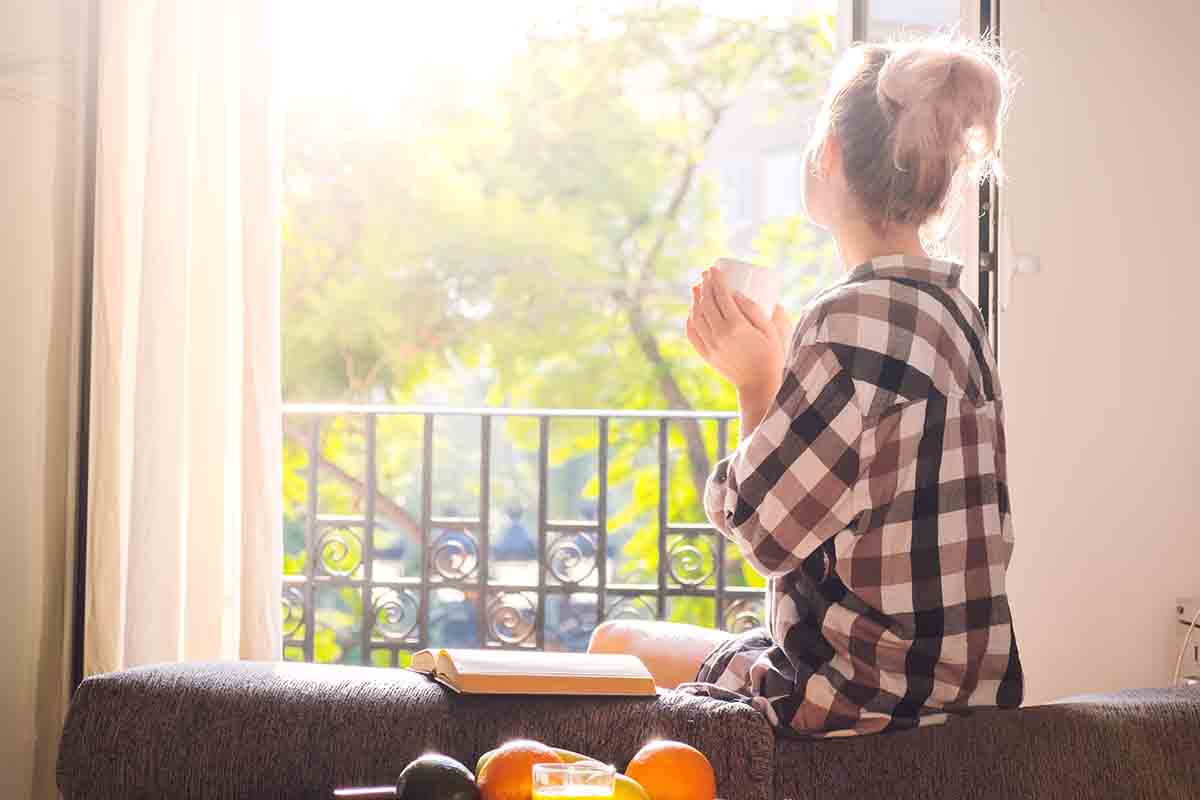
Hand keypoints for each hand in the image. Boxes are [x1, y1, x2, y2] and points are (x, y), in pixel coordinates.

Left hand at [686, 266, 792, 394]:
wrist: (759, 384)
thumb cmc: (770, 355)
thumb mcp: (770, 330)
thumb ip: (755, 310)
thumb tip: (736, 293)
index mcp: (737, 327)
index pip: (721, 296)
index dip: (716, 280)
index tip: (714, 269)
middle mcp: (720, 335)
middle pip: (706, 304)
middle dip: (704, 285)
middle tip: (705, 274)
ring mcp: (711, 346)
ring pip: (696, 317)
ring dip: (695, 300)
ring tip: (697, 288)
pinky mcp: (707, 355)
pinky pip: (693, 334)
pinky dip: (690, 320)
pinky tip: (692, 311)